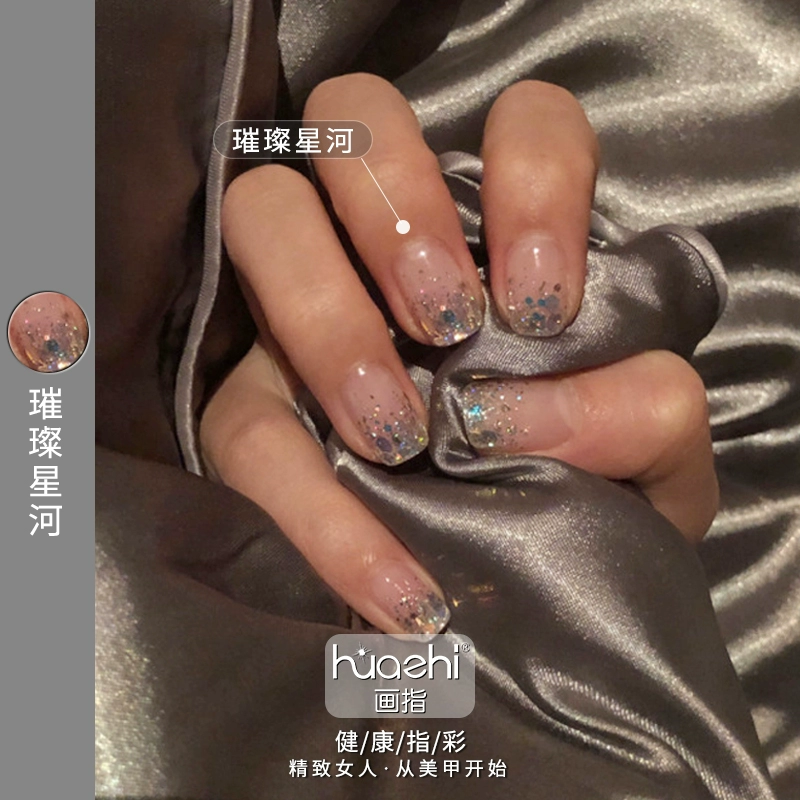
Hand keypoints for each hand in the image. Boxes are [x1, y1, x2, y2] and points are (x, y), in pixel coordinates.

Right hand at [200, 75, 717, 635]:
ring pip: (262, 210)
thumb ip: (642, 416)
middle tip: (446, 328)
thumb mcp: (649, 464)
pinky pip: (240, 426)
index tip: (542, 302)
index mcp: (498, 235)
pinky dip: (313, 505)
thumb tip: (531, 409)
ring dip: (324, 309)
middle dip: (396, 209)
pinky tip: (390, 584)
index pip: (521, 124)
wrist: (516, 596)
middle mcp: (390, 244)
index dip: (530, 178)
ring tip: (394, 428)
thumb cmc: (593, 501)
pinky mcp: (247, 406)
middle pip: (352, 117)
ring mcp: (305, 305)